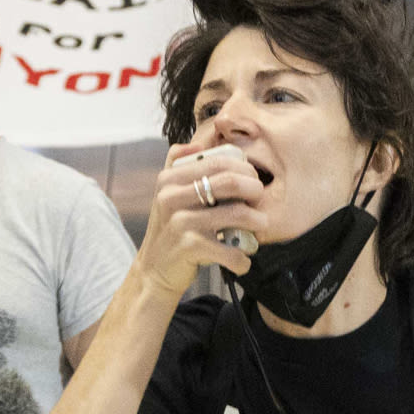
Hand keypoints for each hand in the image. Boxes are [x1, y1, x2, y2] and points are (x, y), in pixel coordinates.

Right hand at [140, 140, 265, 293]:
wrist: (153, 271)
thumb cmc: (170, 231)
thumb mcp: (166, 193)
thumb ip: (178, 164)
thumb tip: (198, 143)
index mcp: (169, 179)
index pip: (218, 162)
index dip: (244, 170)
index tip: (254, 182)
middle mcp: (171, 197)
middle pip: (231, 182)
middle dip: (255, 191)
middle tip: (260, 204)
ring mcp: (180, 221)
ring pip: (237, 214)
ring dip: (257, 223)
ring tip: (258, 228)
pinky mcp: (189, 247)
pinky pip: (231, 250)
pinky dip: (243, 258)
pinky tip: (242, 260)